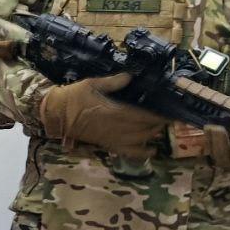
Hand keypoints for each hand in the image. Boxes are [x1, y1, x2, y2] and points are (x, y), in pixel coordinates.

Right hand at [39, 73, 168, 158]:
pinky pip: (128, 152)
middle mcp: (116, 128)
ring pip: (140, 140)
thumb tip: (130, 76)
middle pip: (145, 128)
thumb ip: (113, 82)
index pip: (143, 115)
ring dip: (153, 134)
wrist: (57, 114)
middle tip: (169, 116)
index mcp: (114, 111)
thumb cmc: (74, 96)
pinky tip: (152, 150)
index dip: (159, 115)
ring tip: (161, 127)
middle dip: (159, 124)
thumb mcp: (92, 84)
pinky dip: (142, 153)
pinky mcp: (107, 144)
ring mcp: (112, 138)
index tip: (172, 111)